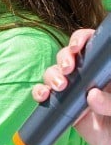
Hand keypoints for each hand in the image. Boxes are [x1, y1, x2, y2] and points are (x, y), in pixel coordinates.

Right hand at [33, 28, 110, 144]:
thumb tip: (91, 95)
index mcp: (104, 70)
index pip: (92, 45)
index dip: (81, 39)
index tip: (77, 48)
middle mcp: (88, 75)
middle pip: (69, 55)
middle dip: (64, 58)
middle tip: (67, 69)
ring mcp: (74, 90)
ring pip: (55, 72)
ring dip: (51, 76)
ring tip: (58, 88)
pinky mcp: (61, 105)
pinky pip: (45, 94)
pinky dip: (39, 92)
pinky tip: (43, 96)